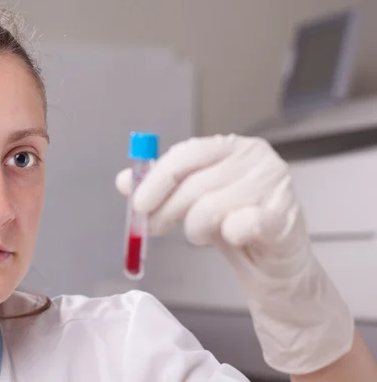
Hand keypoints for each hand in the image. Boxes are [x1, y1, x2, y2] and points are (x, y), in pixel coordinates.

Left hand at [115, 134, 353, 374]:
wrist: (274, 262)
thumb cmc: (234, 223)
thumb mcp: (193, 201)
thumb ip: (162, 188)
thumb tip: (125, 181)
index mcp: (232, 146)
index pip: (187, 154)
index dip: (157, 179)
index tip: (138, 204)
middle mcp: (256, 159)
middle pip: (195, 183)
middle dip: (166, 210)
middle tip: (153, 227)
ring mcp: (274, 185)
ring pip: (211, 208)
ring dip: (196, 230)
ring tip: (202, 234)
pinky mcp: (284, 216)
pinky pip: (243, 224)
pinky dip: (229, 234)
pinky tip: (232, 237)